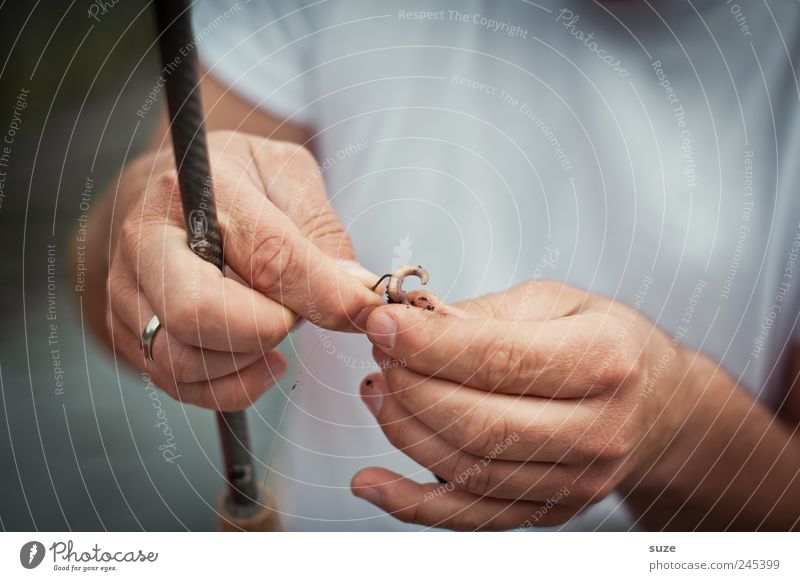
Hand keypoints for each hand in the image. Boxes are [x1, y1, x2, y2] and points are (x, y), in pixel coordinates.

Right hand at [106, 131, 380, 409]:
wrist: (172, 195)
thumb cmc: (239, 182)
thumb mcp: (289, 177)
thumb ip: (322, 232)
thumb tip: (357, 292)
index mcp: (198, 186)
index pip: (266, 254)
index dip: (323, 293)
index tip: (364, 310)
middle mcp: (146, 238)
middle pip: (198, 312)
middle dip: (266, 330)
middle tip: (295, 317)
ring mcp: (126, 289)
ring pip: (184, 360)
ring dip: (249, 362)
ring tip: (278, 332)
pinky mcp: (124, 330)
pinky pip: (177, 384)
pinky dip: (231, 386)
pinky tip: (260, 360)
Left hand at [352, 281, 690, 529]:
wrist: (661, 408)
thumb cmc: (606, 343)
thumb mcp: (558, 302)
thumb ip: (487, 313)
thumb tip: (413, 322)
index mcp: (605, 360)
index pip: (499, 358)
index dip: (427, 342)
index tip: (380, 322)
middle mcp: (597, 430)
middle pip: (477, 422)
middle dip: (409, 385)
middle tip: (380, 352)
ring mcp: (575, 481)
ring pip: (465, 470)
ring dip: (402, 429)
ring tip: (378, 387)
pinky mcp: (549, 512)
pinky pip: (469, 518)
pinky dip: (410, 504)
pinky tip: (368, 481)